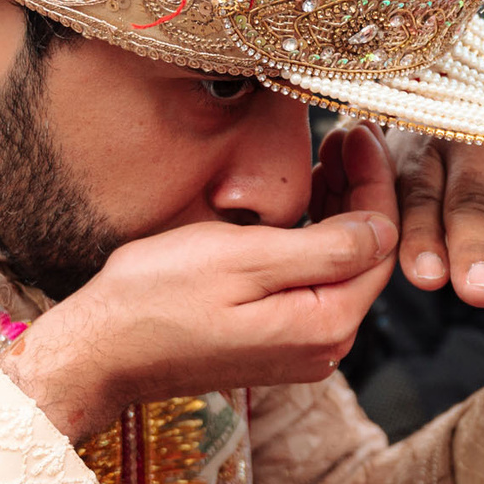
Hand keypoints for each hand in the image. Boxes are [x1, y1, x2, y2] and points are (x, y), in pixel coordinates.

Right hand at [0, 125, 399, 441]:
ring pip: (339, 266)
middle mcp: (324, 345)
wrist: (99, 352)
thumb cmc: (156, 298)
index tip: (362, 131)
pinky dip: (314, 236)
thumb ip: (324, 248)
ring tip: (327, 156)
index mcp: (325, 325)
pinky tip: (303, 203)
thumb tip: (384, 227)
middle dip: (362, 191)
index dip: (376, 182)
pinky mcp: (275, 341)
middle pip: (364, 256)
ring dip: (340, 210)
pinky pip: (312, 281)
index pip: (379, 244)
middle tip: (347, 134)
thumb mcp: (243, 259)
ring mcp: (299, 347)